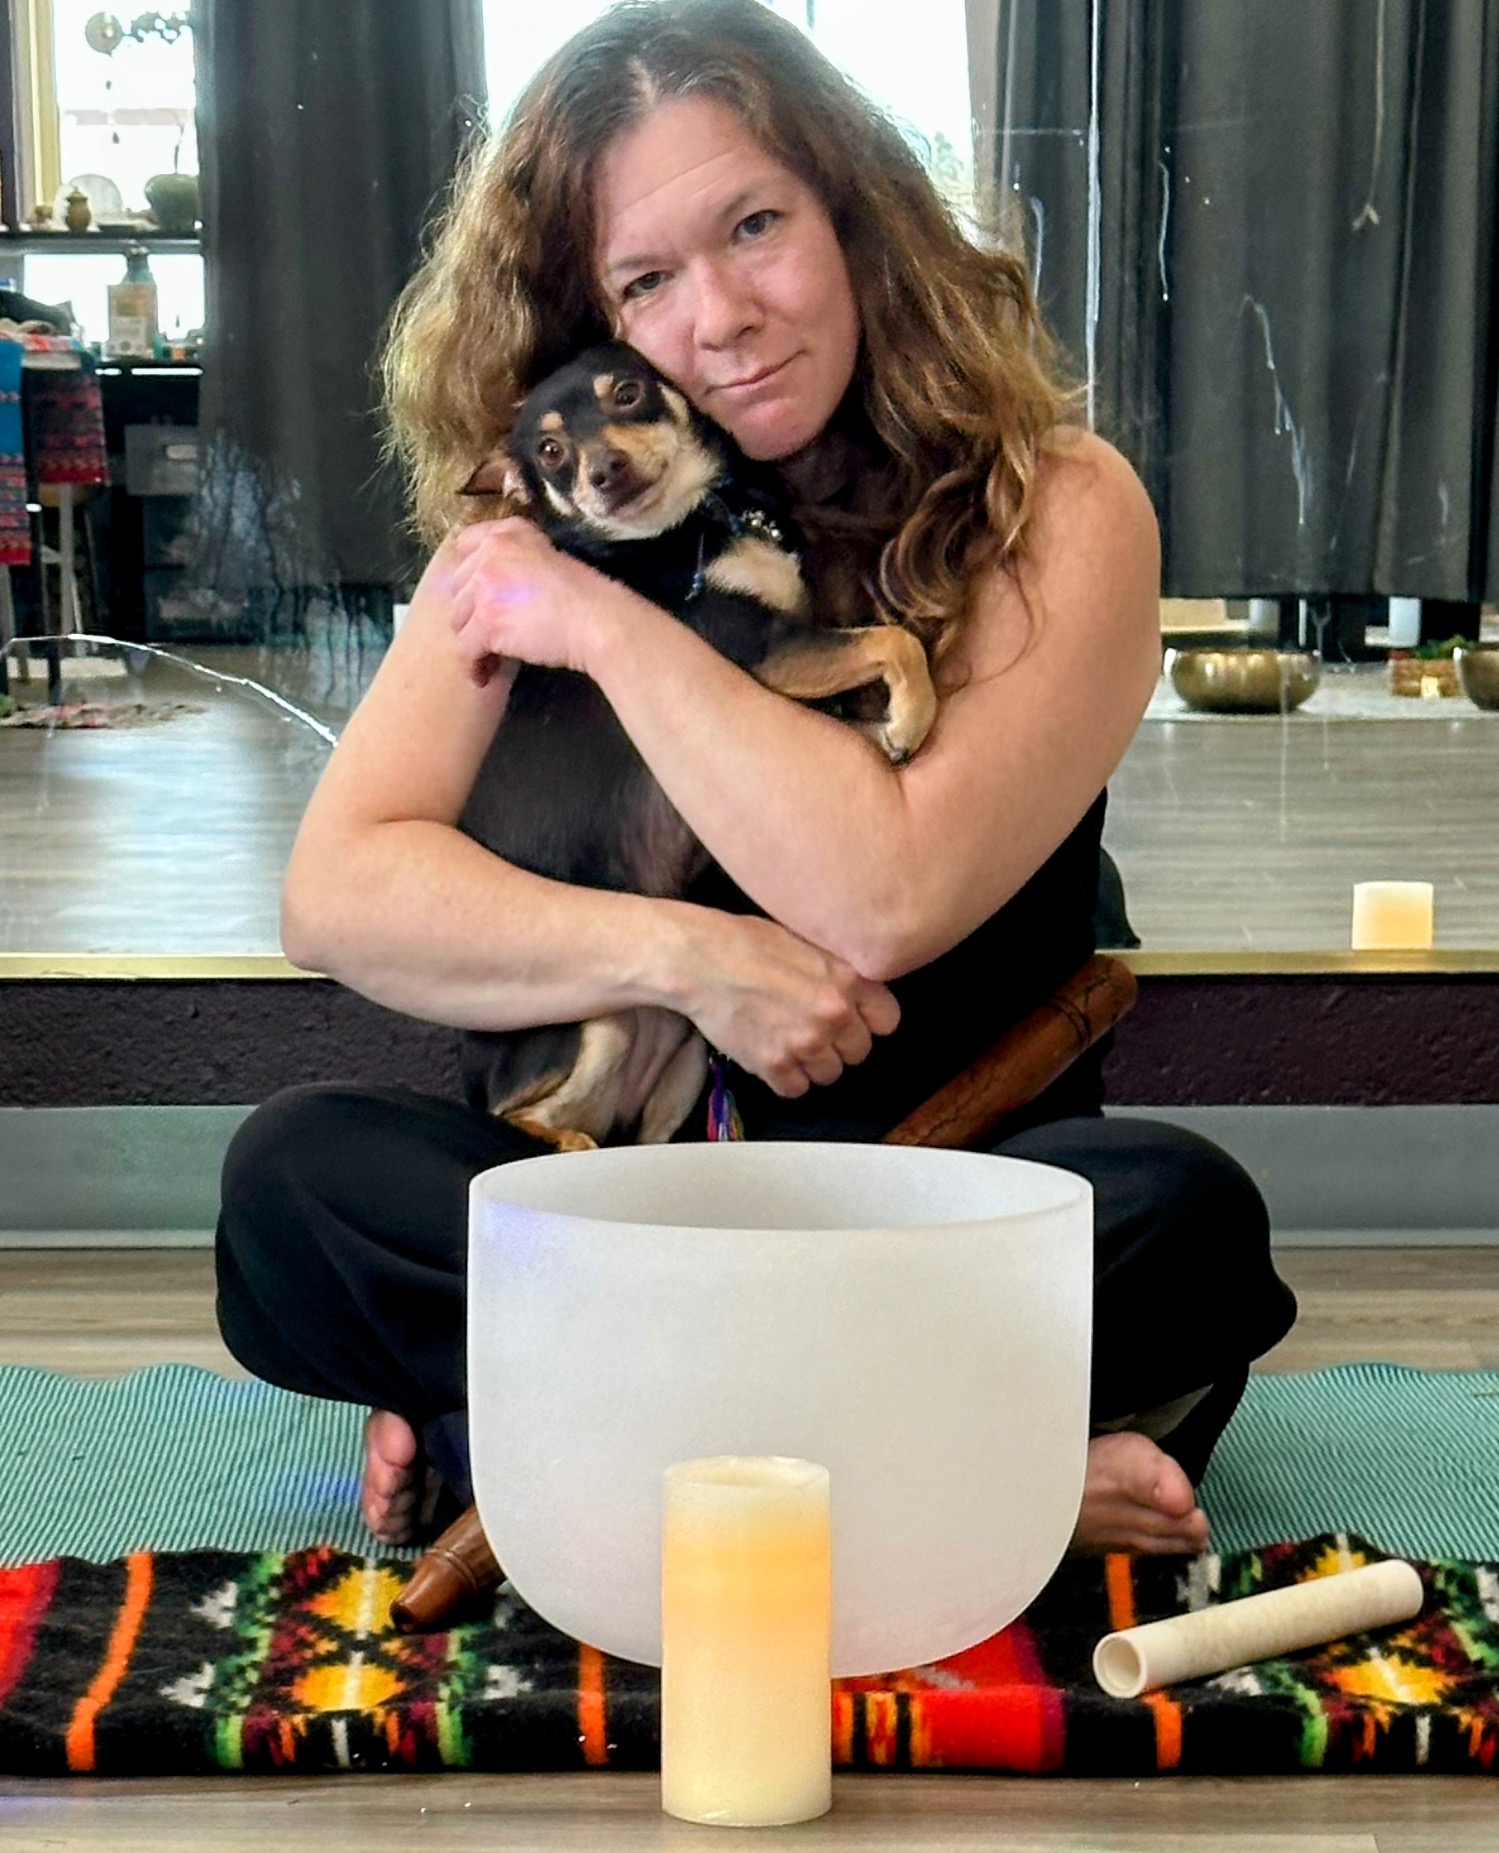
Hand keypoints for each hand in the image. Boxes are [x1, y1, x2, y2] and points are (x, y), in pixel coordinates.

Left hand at [441, 518, 617, 685]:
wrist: (596, 619)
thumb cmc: (584, 595)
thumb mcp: (548, 556)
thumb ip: (518, 558)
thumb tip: (499, 583)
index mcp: (506, 534)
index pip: (464, 544)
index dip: (469, 574)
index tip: (478, 594)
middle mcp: (489, 553)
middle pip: (457, 587)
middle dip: (469, 611)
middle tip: (487, 632)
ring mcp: (484, 586)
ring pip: (457, 619)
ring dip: (471, 639)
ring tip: (487, 656)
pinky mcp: (486, 620)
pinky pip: (465, 649)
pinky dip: (474, 665)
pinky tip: (484, 675)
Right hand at [672, 908, 899, 1097]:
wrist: (698, 959)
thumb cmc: (745, 942)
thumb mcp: (806, 941)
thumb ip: (838, 971)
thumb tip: (856, 991)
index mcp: (847, 979)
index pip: (888, 1021)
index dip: (869, 1020)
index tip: (853, 1019)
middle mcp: (833, 1015)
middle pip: (859, 1052)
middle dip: (839, 1043)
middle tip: (812, 1029)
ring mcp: (804, 1043)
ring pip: (830, 1075)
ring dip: (813, 1063)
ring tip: (789, 1042)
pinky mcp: (773, 1065)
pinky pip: (796, 1089)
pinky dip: (786, 1078)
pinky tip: (772, 1055)